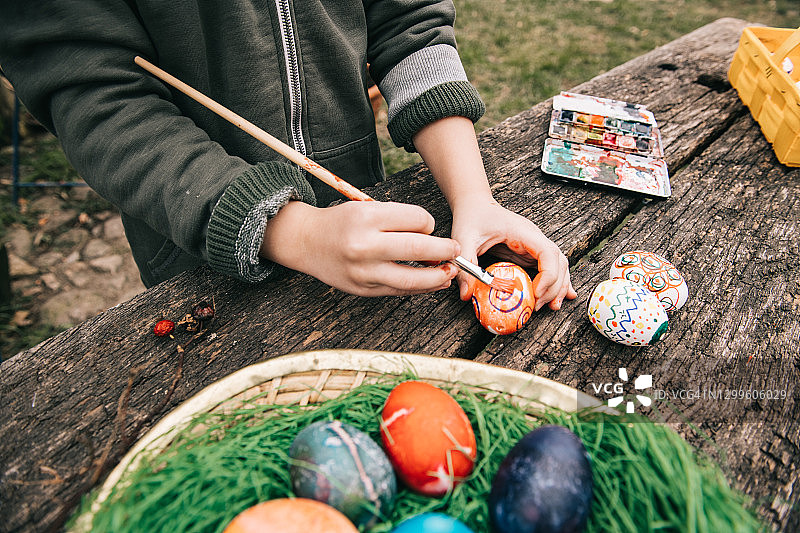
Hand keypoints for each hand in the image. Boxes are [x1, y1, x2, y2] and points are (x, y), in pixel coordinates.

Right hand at [260, 200, 459, 295]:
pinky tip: (433, 283)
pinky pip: (399, 290)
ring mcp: (364, 271)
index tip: (428, 226)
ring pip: (412, 278)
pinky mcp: (363, 289)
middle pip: (419, 249)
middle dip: (445, 251)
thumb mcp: (367, 208)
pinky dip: (421, 288)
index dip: (429, 223)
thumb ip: (399, 221)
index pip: (416, 220)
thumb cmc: (343, 223)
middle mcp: (365, 245)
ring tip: (449, 272)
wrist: (306, 241)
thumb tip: (435, 241)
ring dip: (438, 276)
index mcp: (367, 218)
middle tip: (455, 250)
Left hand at [450, 200, 576, 309]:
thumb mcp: (464, 240)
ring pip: (558, 265)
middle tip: (539, 306)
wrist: (474, 205)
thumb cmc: (471, 218)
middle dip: (554, 286)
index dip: (548, 275)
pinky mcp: (529, 252)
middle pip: (558, 262)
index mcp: (522, 232)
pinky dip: (555, 282)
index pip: (548, 253)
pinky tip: (561, 296)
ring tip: (553, 306)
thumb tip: (466, 294)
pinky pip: (548, 267)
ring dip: (559, 286)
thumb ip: (466, 266)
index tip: (536, 293)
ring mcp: (533, 245)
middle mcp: (533, 238)